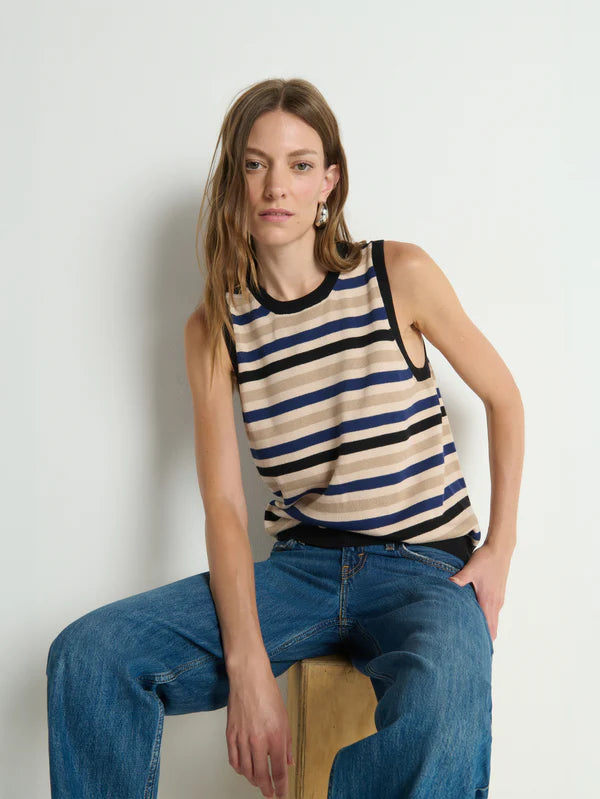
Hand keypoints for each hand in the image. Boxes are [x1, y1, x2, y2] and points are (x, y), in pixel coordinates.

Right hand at [226, 665, 293, 797]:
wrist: (248, 678)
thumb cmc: (267, 692)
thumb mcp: (285, 718)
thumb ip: (287, 743)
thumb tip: (288, 761)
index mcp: (275, 736)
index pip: (278, 771)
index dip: (281, 787)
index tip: (282, 794)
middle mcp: (258, 740)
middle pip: (260, 775)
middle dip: (266, 788)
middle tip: (269, 793)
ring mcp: (242, 738)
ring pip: (246, 770)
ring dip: (253, 780)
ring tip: (258, 782)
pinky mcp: (230, 734)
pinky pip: (233, 759)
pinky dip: (239, 768)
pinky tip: (243, 770)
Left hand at [448, 540, 511, 641]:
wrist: (500, 549)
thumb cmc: (485, 559)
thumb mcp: (471, 569)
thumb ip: (459, 579)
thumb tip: (447, 585)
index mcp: (488, 600)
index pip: (488, 627)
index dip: (485, 640)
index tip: (480, 653)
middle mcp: (496, 603)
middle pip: (492, 627)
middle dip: (485, 639)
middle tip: (476, 651)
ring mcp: (498, 599)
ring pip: (493, 620)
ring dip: (486, 629)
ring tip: (476, 638)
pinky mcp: (498, 594)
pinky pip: (493, 612)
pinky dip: (488, 620)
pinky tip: (479, 619)